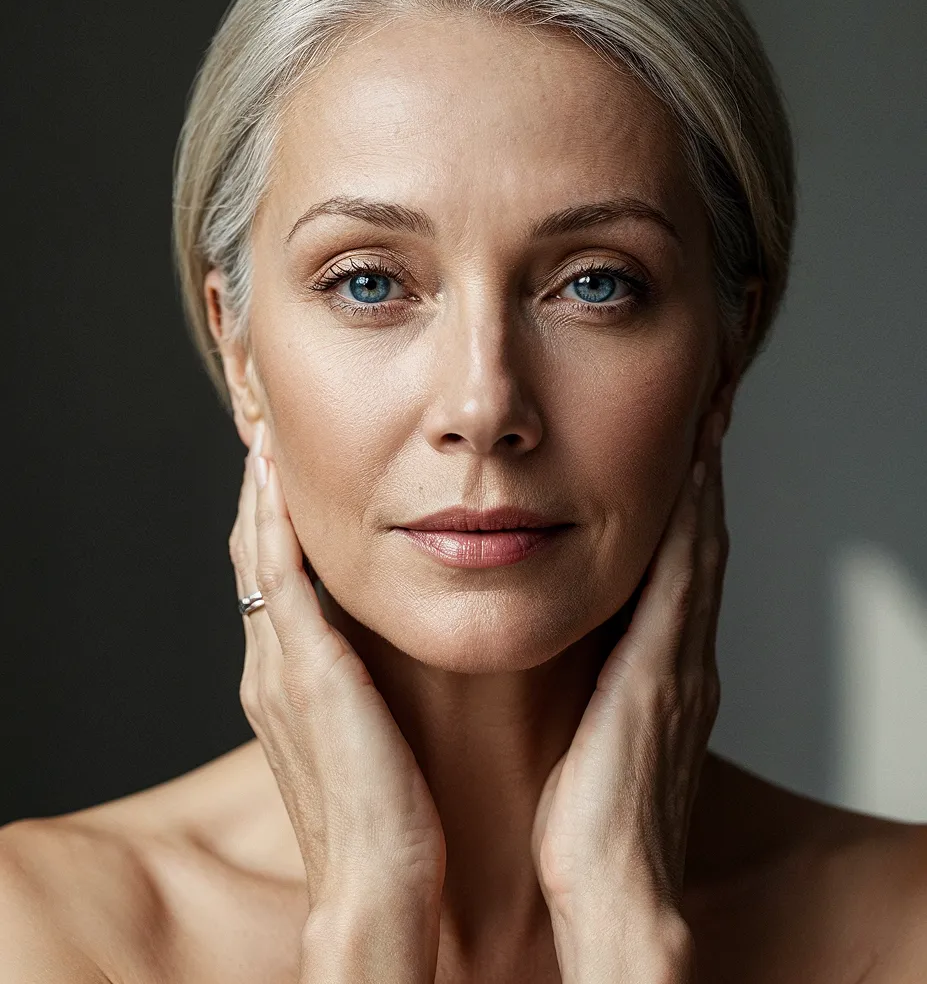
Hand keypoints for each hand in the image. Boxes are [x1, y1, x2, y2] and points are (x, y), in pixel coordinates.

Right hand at [228, 422, 445, 941]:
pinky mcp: (299, 669)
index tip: (285, 470)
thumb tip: (387, 646)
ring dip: (259, 496)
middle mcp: (268, 662)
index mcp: (285, 676)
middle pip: (251, 555)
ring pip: (255, 556)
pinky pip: (274, 577)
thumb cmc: (388, 812)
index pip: (270, 578)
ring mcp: (276, 664)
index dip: (271, 521)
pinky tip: (274, 480)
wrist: (376, 878)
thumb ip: (363, 683)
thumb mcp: (367, 731)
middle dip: (258, 496)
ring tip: (266, 438)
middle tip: (268, 435)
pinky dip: (270, 525)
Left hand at [530, 406, 729, 979]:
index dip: (684, 506)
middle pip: (699, 545)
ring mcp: (683, 662)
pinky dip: (691, 525)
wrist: (612, 887)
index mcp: (662, 671)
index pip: (677, 568)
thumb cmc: (589, 823)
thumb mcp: (594, 738)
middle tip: (705, 409)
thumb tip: (572, 656)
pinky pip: (685, 580)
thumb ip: (593, 690)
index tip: (680, 447)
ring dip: (703, 485)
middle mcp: (684, 657)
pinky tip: (689, 477)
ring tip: (704, 420)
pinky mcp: (666, 672)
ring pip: (699, 550)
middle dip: (702, 477)